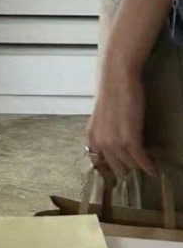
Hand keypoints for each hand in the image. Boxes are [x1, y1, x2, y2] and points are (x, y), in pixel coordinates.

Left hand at [86, 62, 155, 180]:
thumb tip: (116, 147)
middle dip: (131, 168)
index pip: (99, 164)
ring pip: (131, 166)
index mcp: (91, 137)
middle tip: (142, 164)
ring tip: (152, 158)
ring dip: (143, 165)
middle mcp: (100, 143)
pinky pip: (142, 161)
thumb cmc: (112, 93)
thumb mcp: (103, 119)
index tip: (124, 169)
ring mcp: (114, 143)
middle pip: (117, 168)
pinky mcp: (130, 140)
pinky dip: (150, 166)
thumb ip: (106, 134)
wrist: (117, 77)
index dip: (113, 169)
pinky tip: (155, 167)